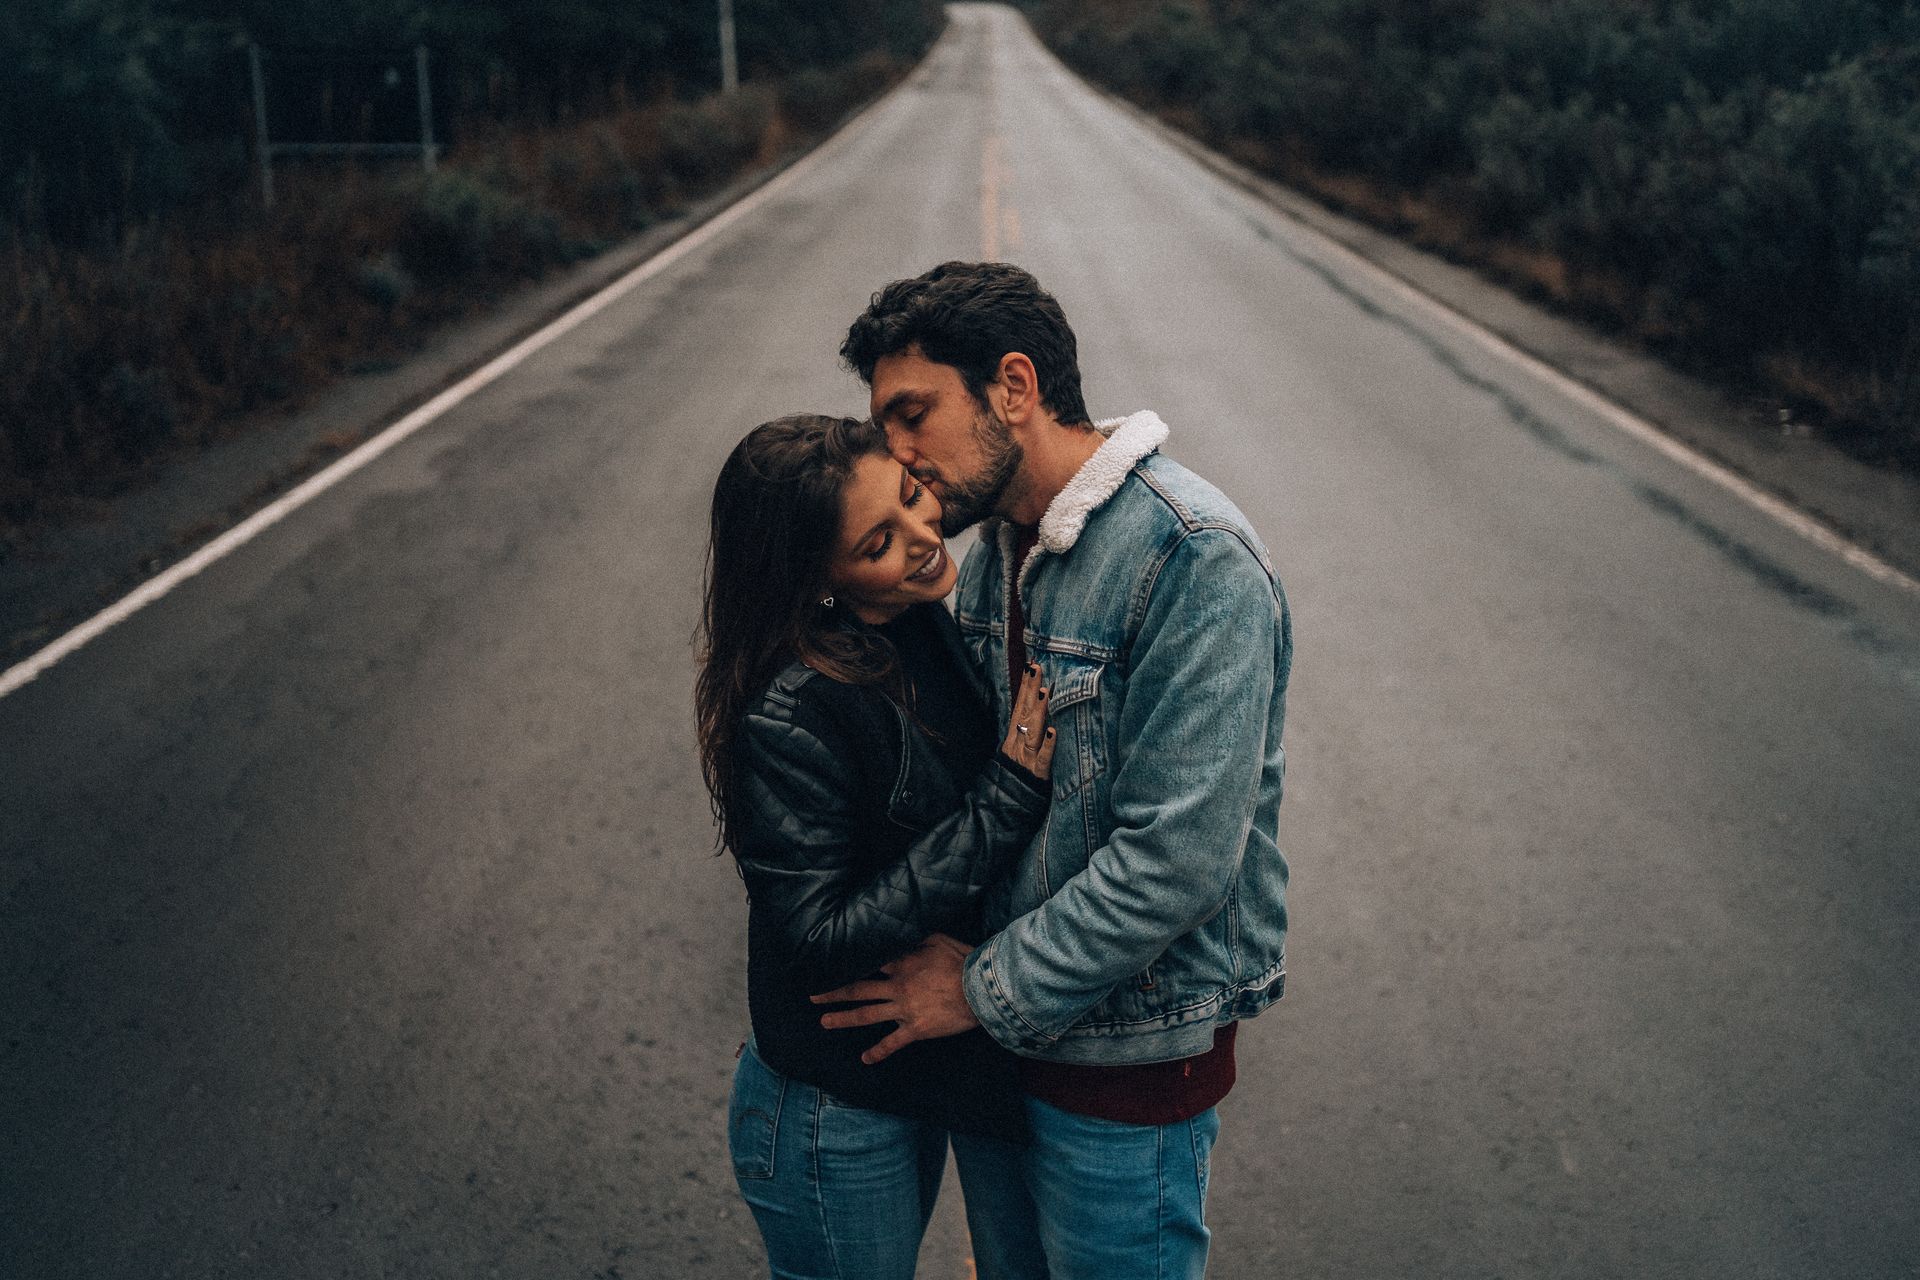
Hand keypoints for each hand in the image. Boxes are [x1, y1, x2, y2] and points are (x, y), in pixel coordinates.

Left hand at [810, 933, 980, 1063]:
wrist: (980, 989)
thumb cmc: (963, 961)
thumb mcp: (939, 938)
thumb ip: (918, 936)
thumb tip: (905, 930)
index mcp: (901, 964)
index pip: (867, 963)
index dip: (848, 964)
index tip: (830, 964)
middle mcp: (896, 987)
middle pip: (857, 989)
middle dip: (833, 993)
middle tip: (813, 996)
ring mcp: (903, 1009)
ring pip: (866, 1015)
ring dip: (843, 1018)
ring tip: (824, 1022)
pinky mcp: (915, 1029)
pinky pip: (891, 1043)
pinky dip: (877, 1052)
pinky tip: (864, 1059)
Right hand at [1001, 661, 1056, 779]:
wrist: (1000, 809)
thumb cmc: (1014, 780)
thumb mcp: (1016, 753)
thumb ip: (1024, 734)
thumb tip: (1036, 713)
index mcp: (1012, 739)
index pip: (1018, 708)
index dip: (1024, 688)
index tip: (1030, 666)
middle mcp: (1017, 745)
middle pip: (1023, 714)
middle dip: (1030, 690)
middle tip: (1036, 668)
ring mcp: (1025, 759)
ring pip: (1031, 732)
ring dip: (1037, 711)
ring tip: (1044, 692)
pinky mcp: (1036, 776)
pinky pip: (1042, 759)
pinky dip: (1047, 746)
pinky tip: (1052, 732)